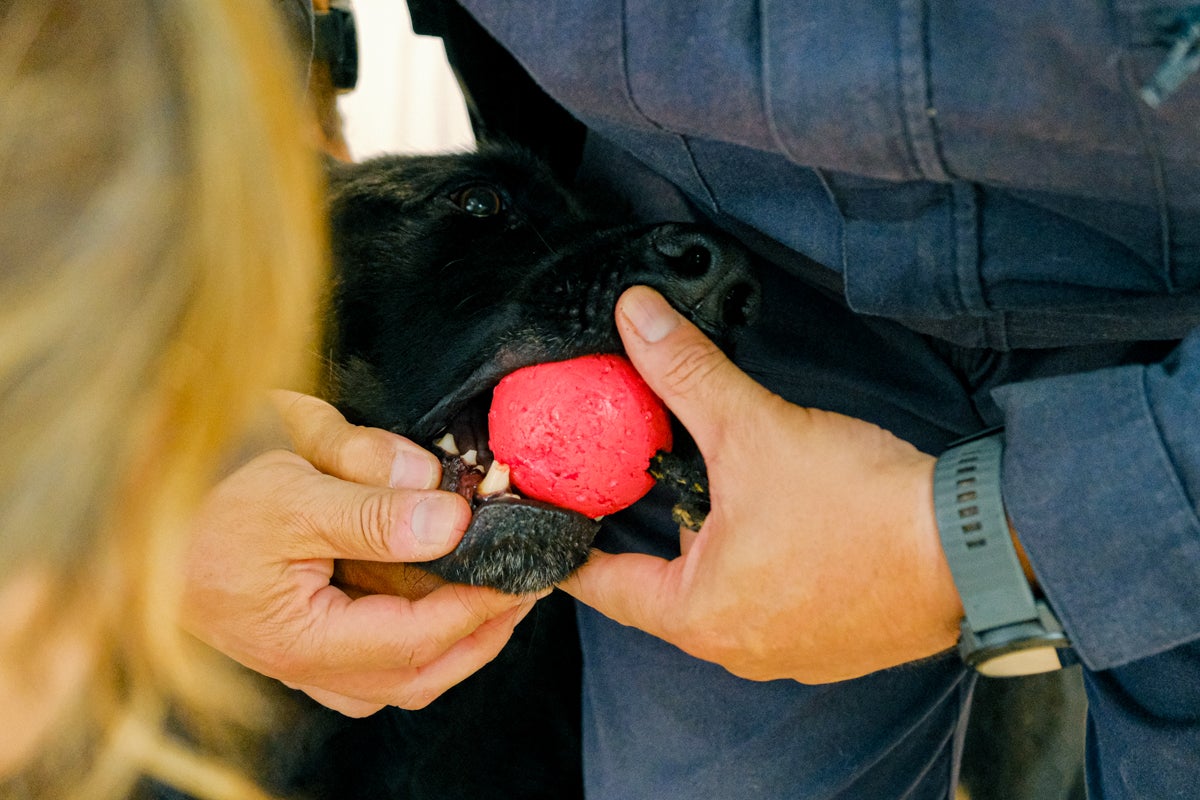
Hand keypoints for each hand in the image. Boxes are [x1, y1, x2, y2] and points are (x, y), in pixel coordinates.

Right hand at [182, 391, 540, 715]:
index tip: (527, 571)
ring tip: (503, 587)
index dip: (480, 608)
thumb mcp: (289, 474)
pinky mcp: (306, 645)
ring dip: (462, 640)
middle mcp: (298, 665)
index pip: (412, 642)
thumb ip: (370, 502)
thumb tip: (450, 521)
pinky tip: (450, 596)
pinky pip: (382, 663)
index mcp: (291, 635)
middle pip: (418, 676)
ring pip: (403, 678)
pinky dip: (428, 638)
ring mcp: (301, 661)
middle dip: (485, 633)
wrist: (142, 500)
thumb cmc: (204, 484)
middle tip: (532, 584)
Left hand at [558, 287, 964, 683]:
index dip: (574, 553)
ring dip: (717, 549)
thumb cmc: (861, 507)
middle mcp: (738, 648)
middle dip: (655, 535)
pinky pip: (776, 603)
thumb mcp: (755, 430)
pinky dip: (767, 566)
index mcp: (699, 614)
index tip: (555, 531)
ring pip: (725, 595)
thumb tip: (637, 316)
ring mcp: (792, 654)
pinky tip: (787, 523)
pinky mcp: (838, 646)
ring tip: (721, 494)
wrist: (978, 548)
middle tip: (642, 484)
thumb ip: (687, 373)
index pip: (606, 588)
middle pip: (666, 588)